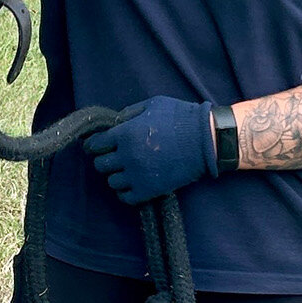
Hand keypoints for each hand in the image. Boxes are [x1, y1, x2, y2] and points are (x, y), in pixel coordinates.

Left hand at [85, 98, 217, 205]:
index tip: (97, 145)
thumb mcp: (152, 105)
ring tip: (127, 170)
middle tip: (114, 157)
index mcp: (125, 134)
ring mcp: (138, 175)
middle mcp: (127, 156)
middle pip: (100, 165)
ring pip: (111, 182)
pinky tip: (133, 183)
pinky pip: (125, 197)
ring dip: (117, 175)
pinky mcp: (149, 190)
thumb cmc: (181, 118)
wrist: (206, 141)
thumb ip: (129, 113)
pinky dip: (125, 192)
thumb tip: (115, 124)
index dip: (94, 144)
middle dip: (105, 159)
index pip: (95, 144)